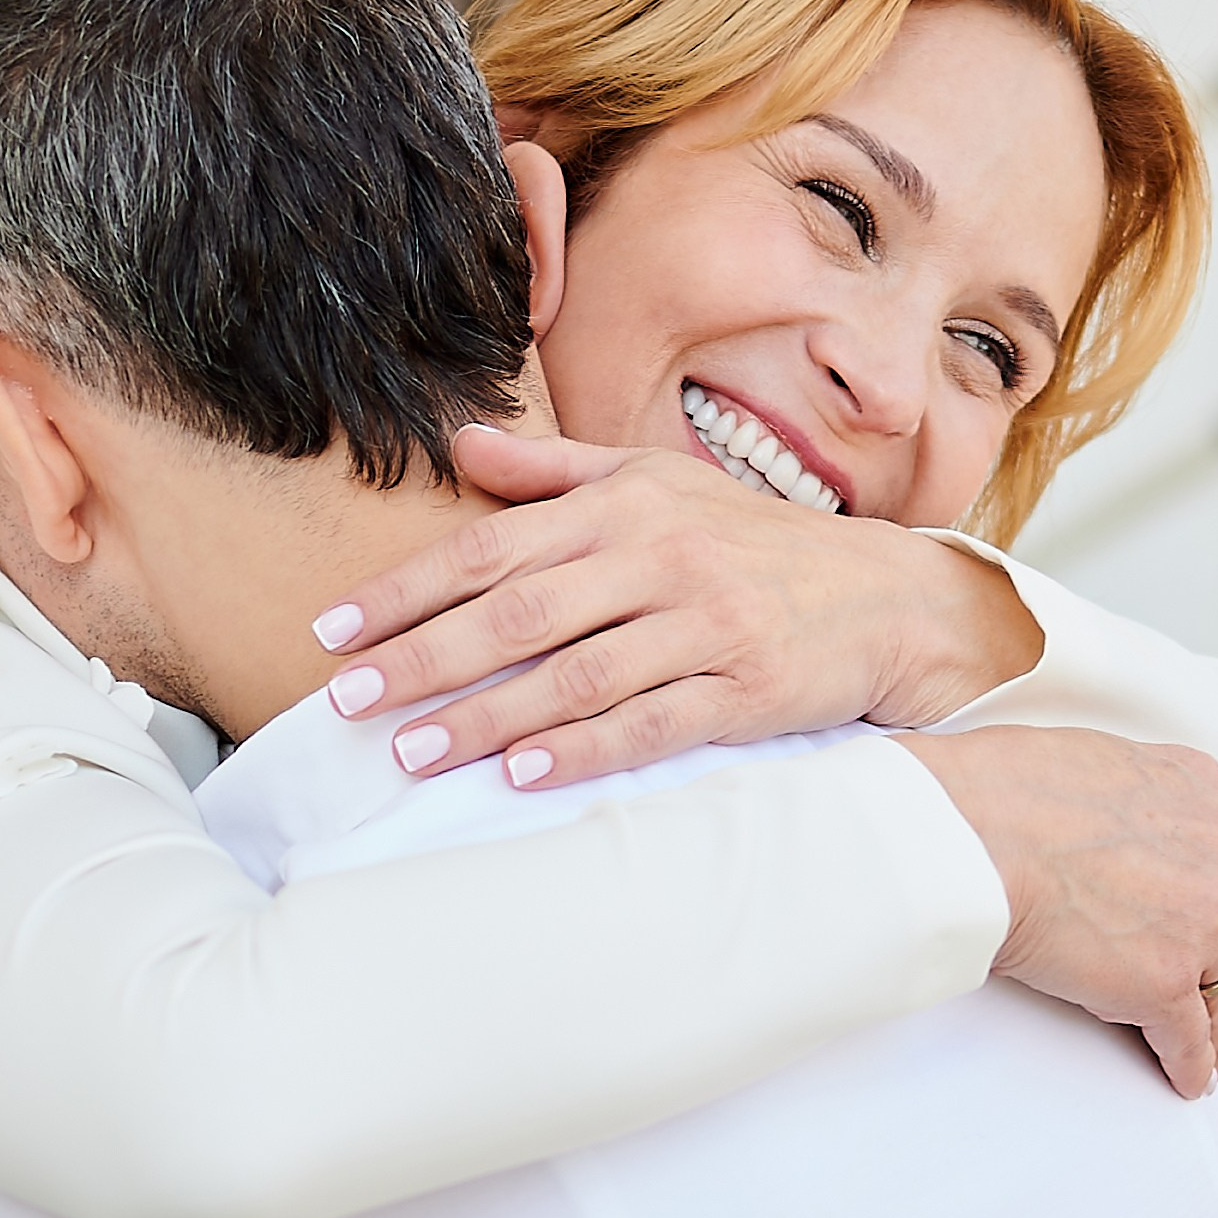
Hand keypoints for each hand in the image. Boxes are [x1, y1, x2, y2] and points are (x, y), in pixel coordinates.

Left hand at [316, 424, 1041, 785]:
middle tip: (346, 699)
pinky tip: (520, 775)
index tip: (333, 630)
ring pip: (576, 675)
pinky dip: (582, 750)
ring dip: (486, 718)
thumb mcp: (653, 482)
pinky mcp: (747, 690)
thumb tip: (460, 442)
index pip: (492, 546)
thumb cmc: (747, 539)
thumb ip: (552, 473)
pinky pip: (651, 724)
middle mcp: (659, 558)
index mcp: (623, 506)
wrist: (884, 595)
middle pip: (520, 612)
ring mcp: (705, 626)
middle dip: (424, 656)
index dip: (406, 588)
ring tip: (411, 752)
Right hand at [896, 726, 1217, 1097]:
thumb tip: (1085, 819)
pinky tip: (1185, 1077)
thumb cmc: (990, 788)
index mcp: (1192, 787)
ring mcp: (1196, 923)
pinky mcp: (1164, 985)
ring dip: (1209, 1015)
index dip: (1195, 879)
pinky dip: (1188, 1063)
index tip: (1186, 902)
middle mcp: (1214, 853)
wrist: (965, 832)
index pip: (1211, 844)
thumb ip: (1113, 788)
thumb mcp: (1078, 752)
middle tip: (1196, 979)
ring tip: (1205, 1046)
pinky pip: (1188, 1037)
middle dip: (1203, 947)